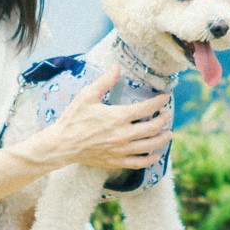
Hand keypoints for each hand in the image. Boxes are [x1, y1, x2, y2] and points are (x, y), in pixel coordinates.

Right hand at [22, 74, 170, 173]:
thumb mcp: (87, 96)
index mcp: (117, 117)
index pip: (146, 108)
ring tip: (168, 133)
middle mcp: (123, 135)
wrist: (62, 145)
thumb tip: (116, 65)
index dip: (159, 102)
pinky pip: (138, 163)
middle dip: (163, 120)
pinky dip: (149, 160)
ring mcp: (120, 150)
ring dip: (161, 139)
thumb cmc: (73, 119)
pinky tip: (155, 156)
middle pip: (152, 128)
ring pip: (149, 146)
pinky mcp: (115, 161)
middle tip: (167, 114)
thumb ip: (104, 81)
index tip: (165, 97)